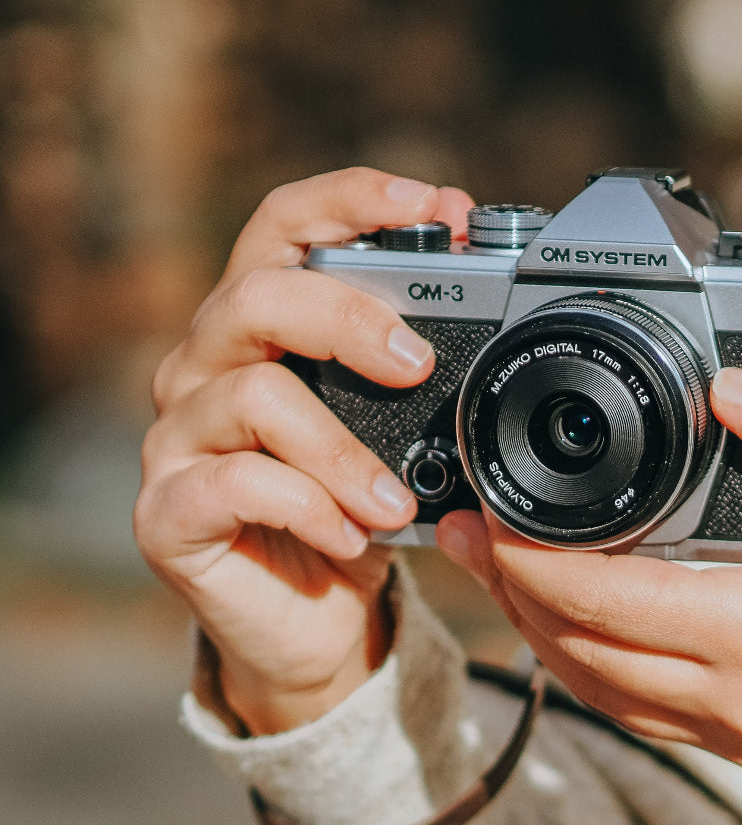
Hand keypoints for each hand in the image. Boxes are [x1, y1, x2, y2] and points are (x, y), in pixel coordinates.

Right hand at [135, 168, 473, 733]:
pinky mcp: (167, 511)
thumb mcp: (402, 439)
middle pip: (258, 294)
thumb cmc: (358, 517)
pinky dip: (308, 506)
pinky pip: (235, 484)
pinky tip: (350, 535)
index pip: (284, 228)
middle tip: (419, 364)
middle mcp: (207, 367)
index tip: (434, 204)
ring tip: (395, 501)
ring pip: (252, 394)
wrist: (316, 624)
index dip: (350, 200)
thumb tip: (492, 323)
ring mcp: (178, 438)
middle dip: (350, 318)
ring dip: (342, 449)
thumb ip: (420, 377)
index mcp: (264, 330)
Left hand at [437, 367, 741, 809]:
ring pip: (595, 690)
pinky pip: (632, 709)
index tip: (488, 513)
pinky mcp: (740, 743)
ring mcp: (734, 733)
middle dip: (507, 591)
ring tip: (492, 572)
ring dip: (534, 631)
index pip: (608, 600)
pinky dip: (581, 664)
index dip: (530, 560)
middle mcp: (737, 700)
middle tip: (462, 533)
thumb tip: (733, 386)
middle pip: (578, 650)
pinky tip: (561, 623)